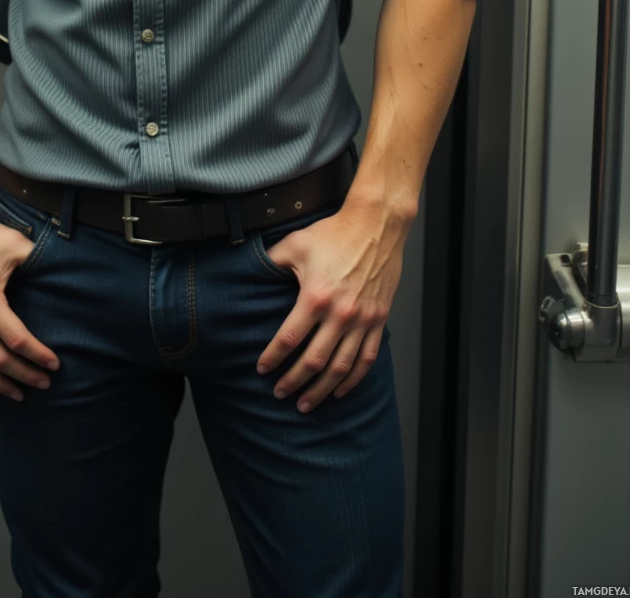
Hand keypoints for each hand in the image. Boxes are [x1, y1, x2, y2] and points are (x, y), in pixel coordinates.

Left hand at [255, 199, 408, 411]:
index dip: (273, 357)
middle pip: (314, 361)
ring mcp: (363, 319)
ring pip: (341, 368)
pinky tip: (340, 390)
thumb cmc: (334, 233)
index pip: (289, 338)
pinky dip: (353, 379)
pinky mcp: (379, 319)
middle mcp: (341, 313)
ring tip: (306, 404)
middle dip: (294, 382)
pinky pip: (366, 359)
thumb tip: (250, 275)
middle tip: (280, 394)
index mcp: (315, 296)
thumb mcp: (294, 244)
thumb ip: (271, 263)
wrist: (375, 225)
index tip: (262, 369)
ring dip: (322, 390)